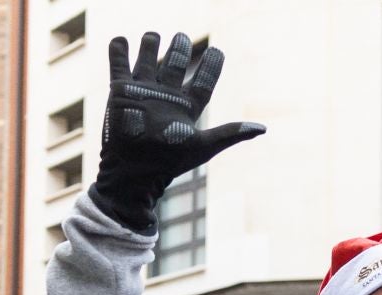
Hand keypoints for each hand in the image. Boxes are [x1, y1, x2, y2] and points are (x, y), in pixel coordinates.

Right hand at [91, 32, 264, 232]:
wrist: (132, 171)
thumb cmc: (168, 161)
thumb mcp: (203, 146)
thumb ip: (230, 133)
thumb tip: (264, 128)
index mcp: (187, 107)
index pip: (203, 80)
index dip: (212, 65)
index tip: (218, 51)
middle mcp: (166, 96)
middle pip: (175, 63)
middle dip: (179, 47)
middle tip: (182, 38)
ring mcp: (142, 92)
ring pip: (147, 58)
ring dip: (150, 43)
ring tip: (152, 35)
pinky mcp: (119, 92)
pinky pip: (118, 65)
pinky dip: (118, 50)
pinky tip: (121, 41)